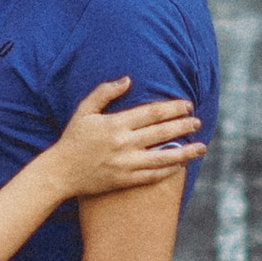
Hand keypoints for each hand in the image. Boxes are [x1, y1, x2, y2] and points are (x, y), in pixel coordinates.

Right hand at [49, 76, 206, 199]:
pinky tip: (181, 165)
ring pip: (163, 158)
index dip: (172, 108)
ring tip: (201, 147)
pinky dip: (169, 171)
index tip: (187, 105)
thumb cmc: (73, 139)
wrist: (60, 172)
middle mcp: (124, 143)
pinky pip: (153, 176)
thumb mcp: (84, 110)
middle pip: (162, 133)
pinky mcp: (125, 180)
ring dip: (185, 152)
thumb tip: (128, 80)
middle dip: (183, 126)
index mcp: (116, 124)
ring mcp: (126, 164)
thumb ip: (105, 92)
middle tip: (198, 122)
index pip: (152, 113)